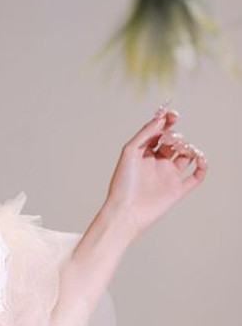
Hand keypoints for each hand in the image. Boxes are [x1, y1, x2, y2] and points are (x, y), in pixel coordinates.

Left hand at [104, 105, 207, 240]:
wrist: (126, 210)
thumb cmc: (123, 181)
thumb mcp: (130, 151)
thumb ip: (146, 133)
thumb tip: (161, 118)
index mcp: (143, 152)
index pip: (158, 132)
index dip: (166, 122)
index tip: (173, 115)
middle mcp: (156, 162)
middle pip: (173, 142)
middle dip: (175, 136)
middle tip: (170, 139)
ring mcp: (168, 175)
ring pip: (186, 156)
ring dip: (189, 149)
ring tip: (183, 150)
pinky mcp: (178, 189)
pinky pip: (196, 176)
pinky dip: (202, 166)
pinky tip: (199, 159)